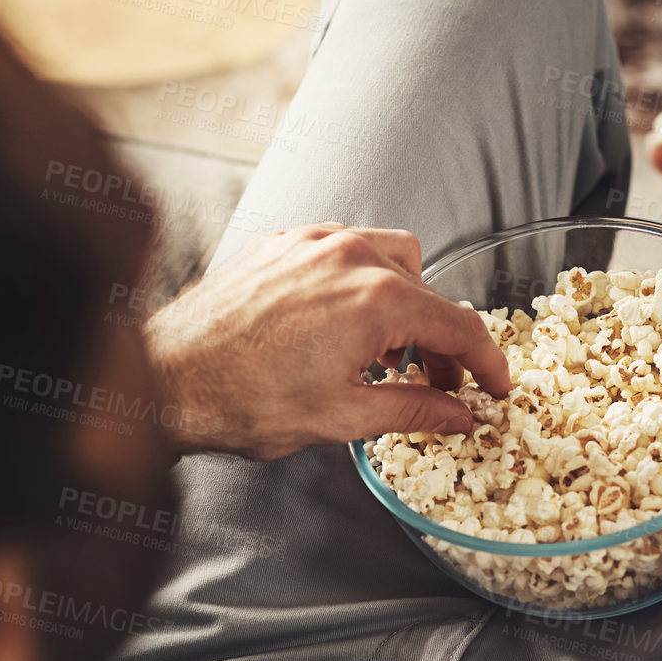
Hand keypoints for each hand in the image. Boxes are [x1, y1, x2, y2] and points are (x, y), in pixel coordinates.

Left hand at [143, 224, 510, 459]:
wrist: (163, 378)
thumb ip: (413, 409)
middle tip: (440, 386)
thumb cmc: (240, 400)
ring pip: (391, 257)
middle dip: (442, 341)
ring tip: (388, 354)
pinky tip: (345, 328)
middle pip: (428, 291)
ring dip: (405, 303)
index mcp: (375, 298)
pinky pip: (344, 250)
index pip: (458, 324)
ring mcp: (312, 242)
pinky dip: (361, 284)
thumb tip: (458, 414)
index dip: (488, 361)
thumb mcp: (342, 418)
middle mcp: (349, 256)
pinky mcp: (281, 243)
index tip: (497, 386)